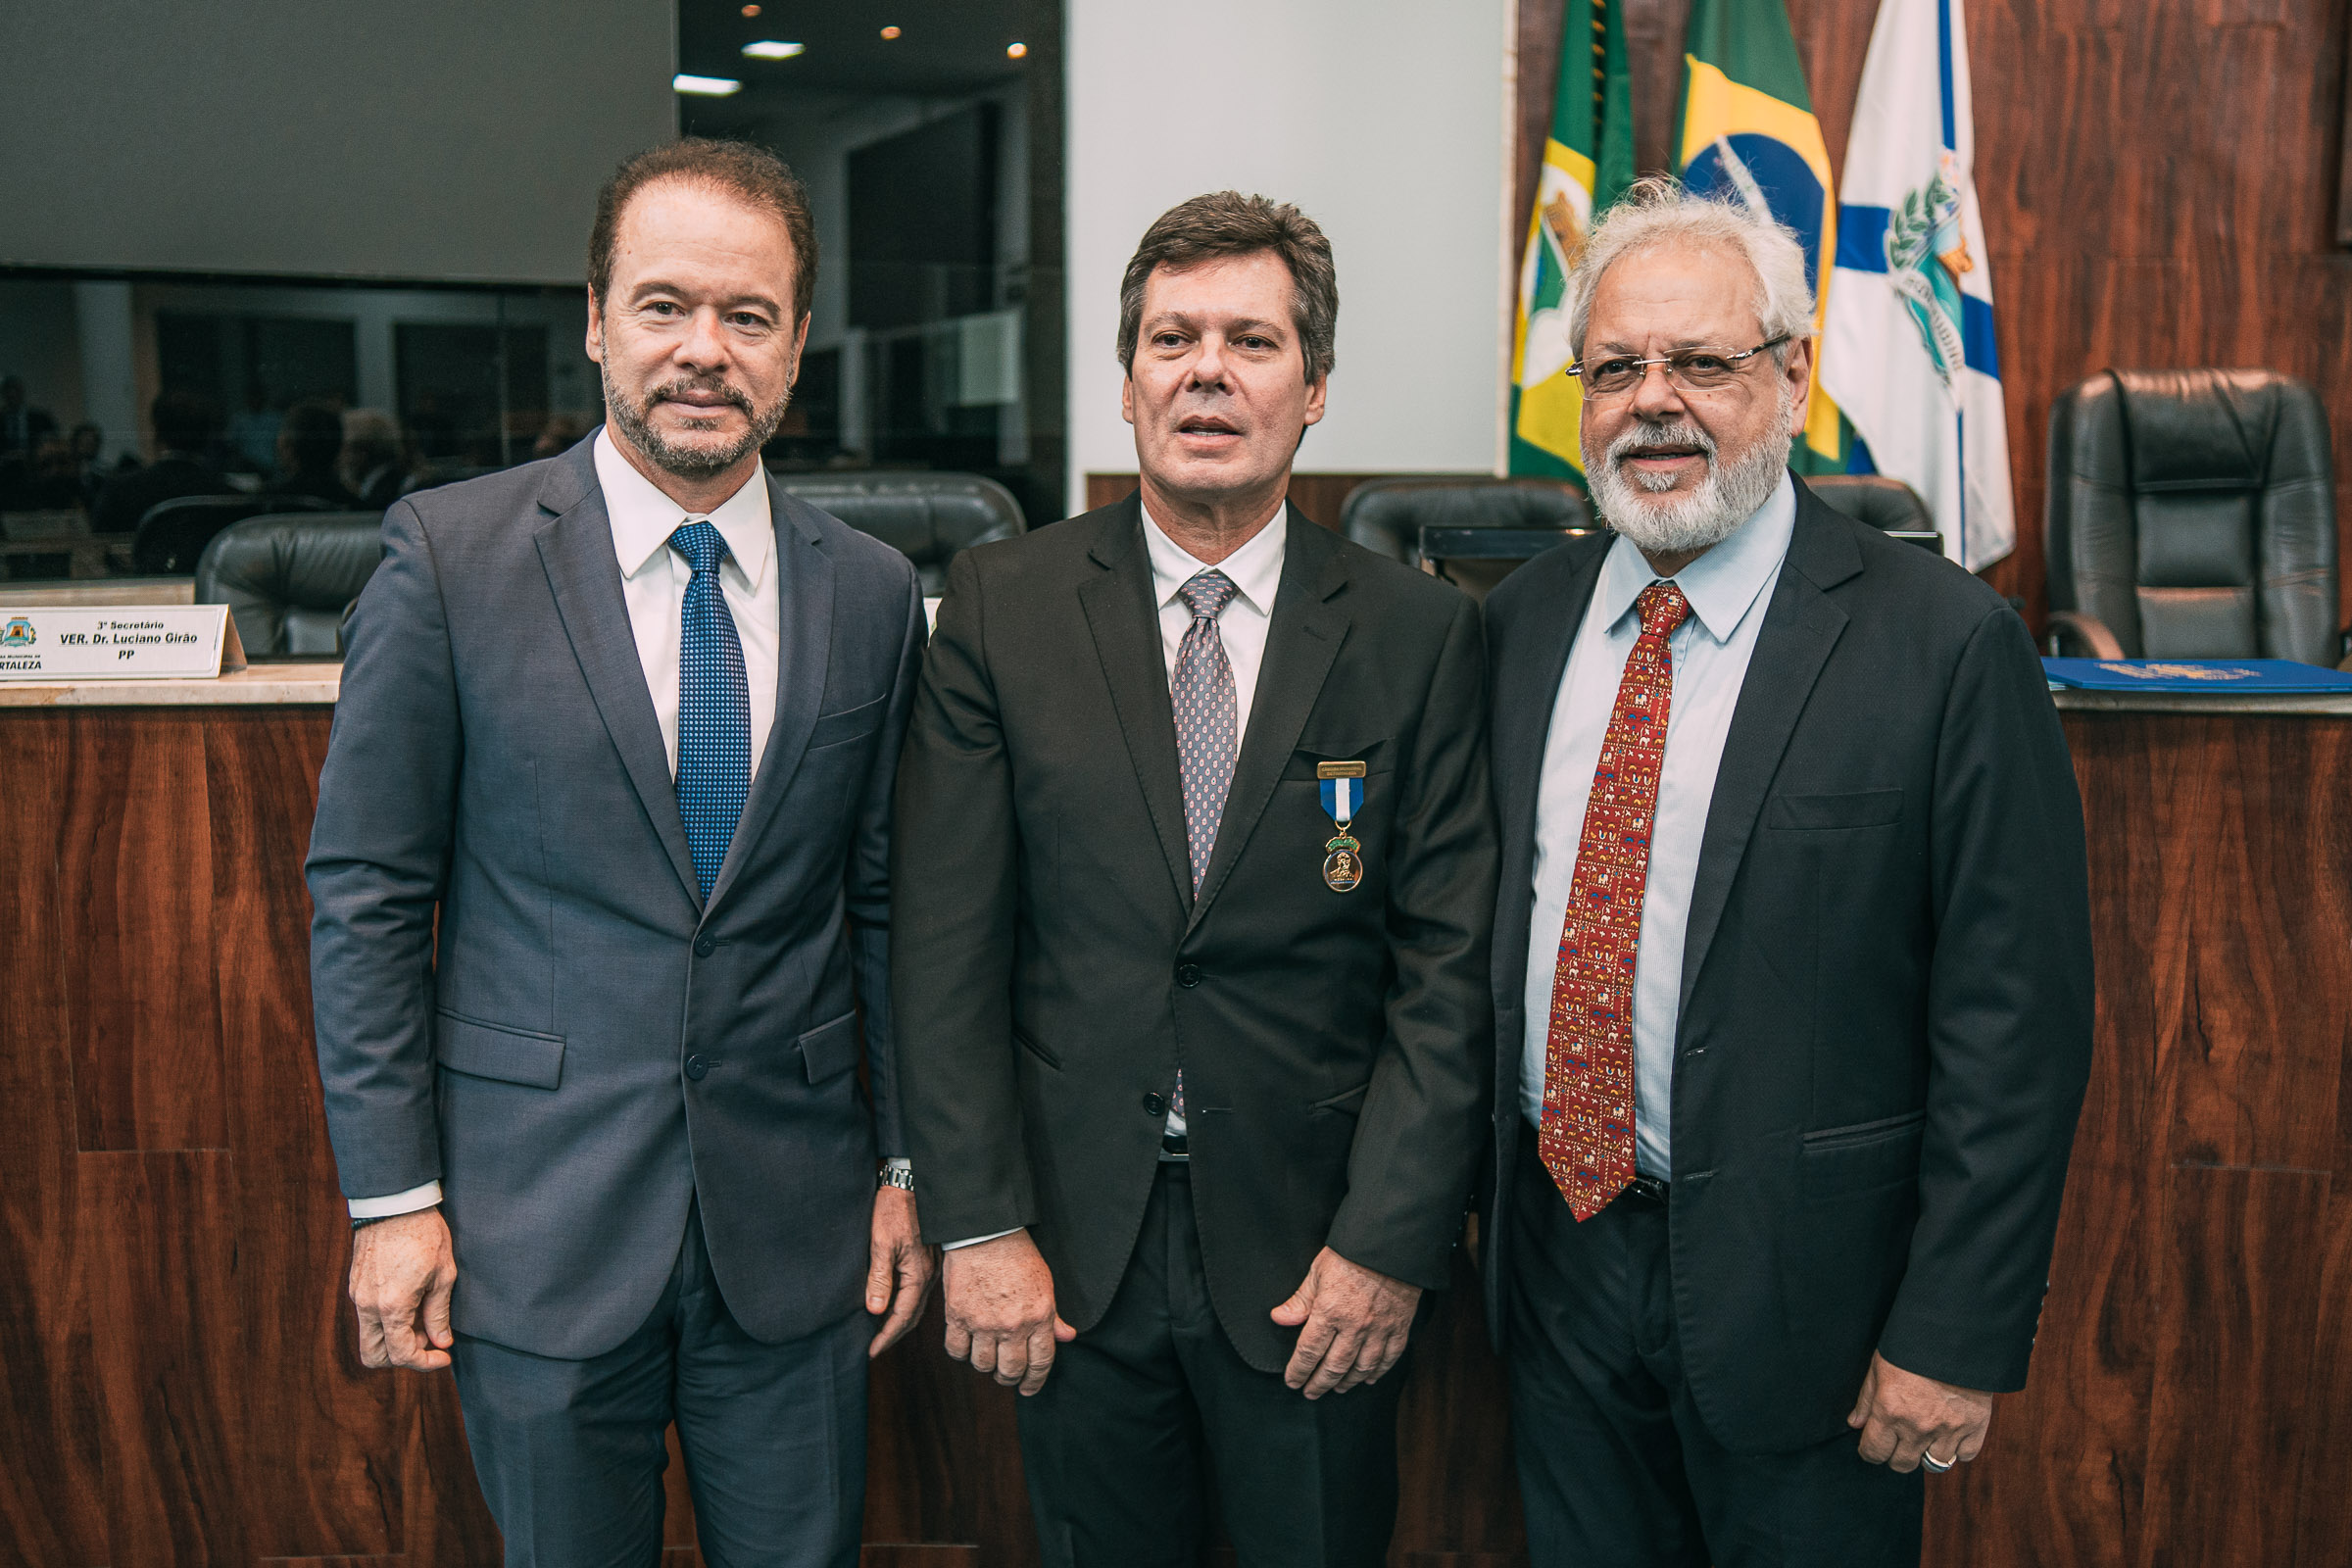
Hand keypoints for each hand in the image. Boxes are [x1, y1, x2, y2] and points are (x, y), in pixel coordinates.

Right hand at [349, 1208, 457, 1370]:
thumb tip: (441, 1343)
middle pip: (373, 1357)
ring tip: (422, 1315)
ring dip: (394, 1338)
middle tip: (428, 1338)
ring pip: (368, 1337)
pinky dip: (386, 1321)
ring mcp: (356, 1295)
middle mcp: (366, 1306)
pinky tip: (410, 1300)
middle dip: (401, 1357)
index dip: (425, 1363)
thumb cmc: (425, 1234)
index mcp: (392, 1306)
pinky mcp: (354, 1285)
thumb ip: (438, 1313)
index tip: (444, 1356)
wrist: (395, 1202)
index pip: (401, 1354)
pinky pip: (366, 1316)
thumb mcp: (443, 1274)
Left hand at [865, 1186, 935, 1357]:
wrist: (911, 1183)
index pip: (902, 1316)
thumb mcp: (881, 1243)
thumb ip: (879, 1278)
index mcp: (917, 1273)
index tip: (871, 1352)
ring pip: (916, 1303)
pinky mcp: (927, 1258)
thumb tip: (875, 1311)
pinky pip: (917, 1290)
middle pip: (912, 1314)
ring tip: (882, 1332)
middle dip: (894, 1334)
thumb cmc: (894, 1210)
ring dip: (900, 1320)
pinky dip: (905, 1304)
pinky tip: (894, 1304)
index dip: (886, 1336)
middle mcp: (928, 1274)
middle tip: (875, 1348)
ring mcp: (930, 1266)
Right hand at [941, 1229, 1073, 1395]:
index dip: (1035, 1381)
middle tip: (1007, 1375)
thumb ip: (1054, 1316)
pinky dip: (961, 1353)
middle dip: (1009, 1377)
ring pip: (983, 1365)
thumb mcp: (1045, 1284)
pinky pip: (957, 1350)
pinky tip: (967, 1345)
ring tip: (987, 1356)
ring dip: (985, 1365)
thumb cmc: (1017, 1255)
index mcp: (1039, 1317)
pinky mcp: (958, 1316)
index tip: (1029, 1389)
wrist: (985, 1232)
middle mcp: (1012, 1325)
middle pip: (1010, 1370)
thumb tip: (1067, 1338)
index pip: (1040, 1362)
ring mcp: (984, 1323)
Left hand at [1271, 1247, 1420, 1399]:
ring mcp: (1379, 1329)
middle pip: (1333, 1366)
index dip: (1298, 1370)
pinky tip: (1368, 1378)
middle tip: (1310, 1392)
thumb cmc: (1351, 1253)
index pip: (1309, 1351)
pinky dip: (1377, 1372)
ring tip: (1337, 1388)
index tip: (1292, 1381)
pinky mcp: (1399, 1327)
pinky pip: (1388, 1358)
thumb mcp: (1317, 1272)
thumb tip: (1279, 1319)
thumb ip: (1300, 1300)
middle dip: (1319, 1383)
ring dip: (1347, 1382)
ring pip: (1361, 1368)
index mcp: (1330, 1312)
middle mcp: (1354, 1326)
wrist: (1390, 1244)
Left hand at [1848, 1350, 1994, 1471]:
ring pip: (1934, 1465)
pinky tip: (1950, 1434)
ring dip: (1927, 1454)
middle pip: (1902, 1464)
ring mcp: (1948, 1430)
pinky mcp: (1975, 1427)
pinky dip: (1957, 1449)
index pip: (1873, 1452)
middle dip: (1896, 1455)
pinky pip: (1964, 1456)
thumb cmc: (1912, 1347)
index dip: (1870, 1451)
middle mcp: (1918, 1427)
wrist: (1956, 1334)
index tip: (1873, 1446)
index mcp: (1890, 1411)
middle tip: (1898, 1440)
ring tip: (1925, 1437)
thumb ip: (1867, 1399)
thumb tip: (1855, 1424)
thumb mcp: (1879, 1366)